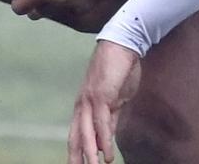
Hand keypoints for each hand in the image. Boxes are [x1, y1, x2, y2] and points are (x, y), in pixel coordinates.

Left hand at [67, 41, 140, 163]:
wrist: (122, 45)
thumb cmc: (119, 71)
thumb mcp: (116, 100)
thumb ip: (111, 119)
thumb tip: (108, 138)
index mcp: (85, 106)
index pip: (77, 134)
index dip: (76, 151)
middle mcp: (83, 104)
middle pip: (76, 136)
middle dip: (76, 157)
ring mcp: (90, 100)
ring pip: (86, 132)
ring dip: (89, 154)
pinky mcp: (102, 95)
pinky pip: (101, 122)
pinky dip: (103, 139)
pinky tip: (106, 153)